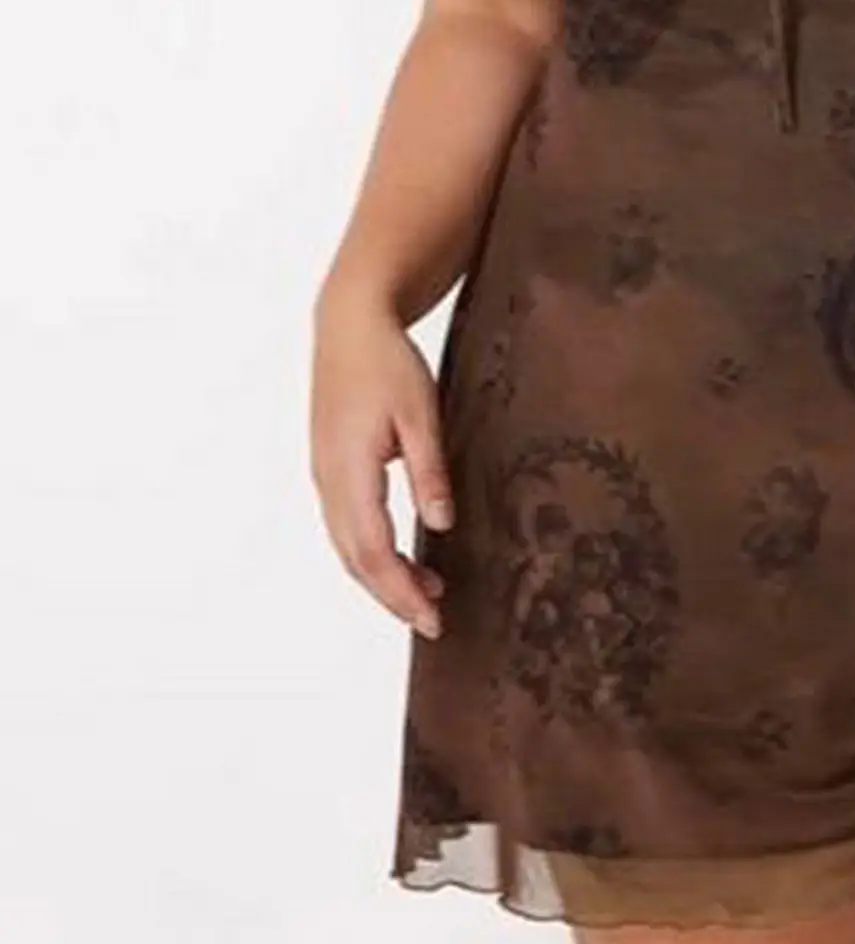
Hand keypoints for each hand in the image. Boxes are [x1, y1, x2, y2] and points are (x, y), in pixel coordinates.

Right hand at [310, 288, 455, 637]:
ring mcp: (324, 476)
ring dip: (383, 575)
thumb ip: (429, 469)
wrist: (349, 324)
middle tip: (433, 619)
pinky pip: (346, 525)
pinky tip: (401, 551)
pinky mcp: (329, 467)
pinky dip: (371, 550)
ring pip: (348, 545)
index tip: (432, 618)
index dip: (401, 591)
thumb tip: (440, 524)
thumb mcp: (420, 412)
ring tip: (427, 589)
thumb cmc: (387, 362)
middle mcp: (329, 481)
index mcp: (350, 471)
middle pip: (357, 559)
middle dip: (393, 595)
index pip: (374, 551)